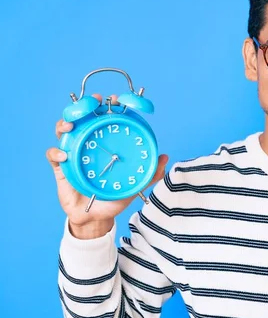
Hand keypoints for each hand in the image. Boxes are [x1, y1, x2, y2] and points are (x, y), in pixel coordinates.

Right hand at [47, 93, 168, 238]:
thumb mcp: (134, 184)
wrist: (97, 218)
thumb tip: (165, 157)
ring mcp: (72, 154)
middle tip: (92, 102)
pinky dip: (56, 153)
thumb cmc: (114, 197)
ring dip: (64, 124)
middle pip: (82, 119)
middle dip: (84, 106)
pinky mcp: (60, 168)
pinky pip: (53, 155)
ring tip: (70, 125)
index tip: (116, 99)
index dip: (108, 107)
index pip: (104, 120)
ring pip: (63, 131)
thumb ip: (150, 173)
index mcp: (104, 145)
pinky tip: (64, 156)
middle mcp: (87, 145)